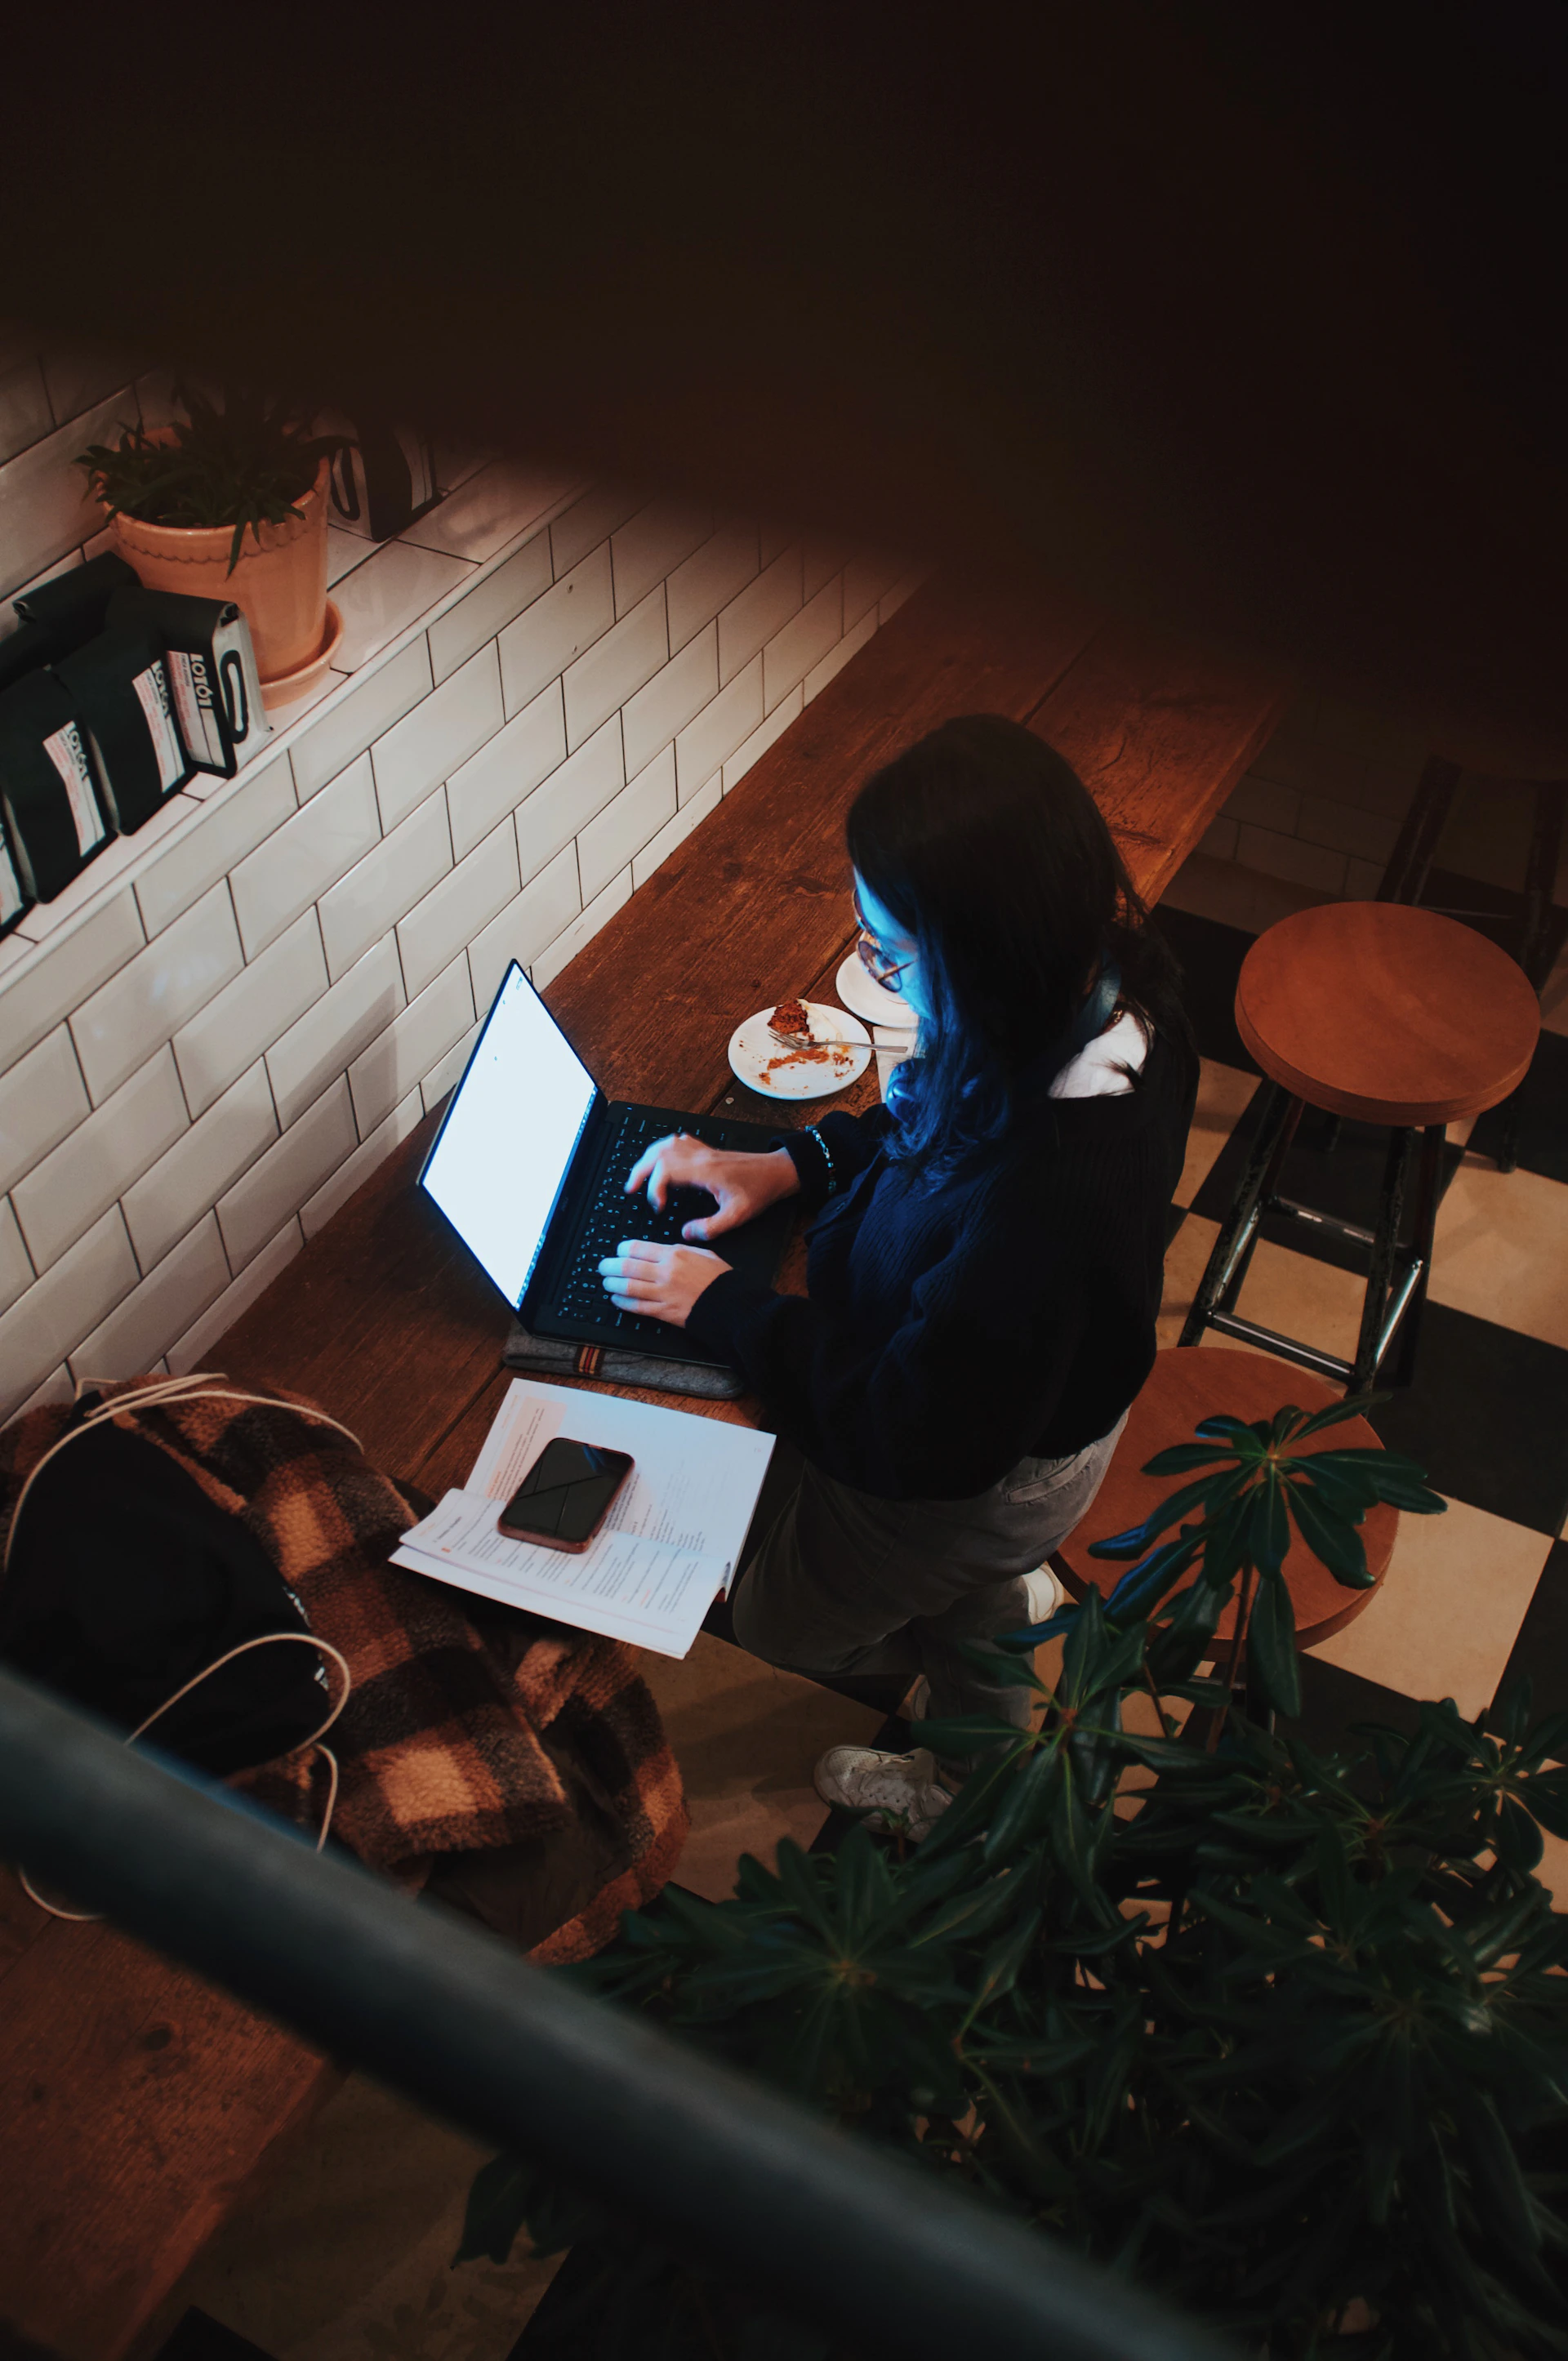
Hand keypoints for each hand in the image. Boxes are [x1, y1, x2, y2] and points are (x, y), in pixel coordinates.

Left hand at [597, 1240, 727, 1327]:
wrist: (730, 1304)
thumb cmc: (719, 1278)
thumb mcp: (702, 1253)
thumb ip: (679, 1250)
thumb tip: (659, 1249)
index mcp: (674, 1254)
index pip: (637, 1248)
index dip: (622, 1249)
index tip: (619, 1251)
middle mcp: (665, 1272)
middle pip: (627, 1267)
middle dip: (610, 1266)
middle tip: (603, 1267)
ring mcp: (663, 1293)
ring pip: (627, 1287)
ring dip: (612, 1284)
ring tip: (606, 1282)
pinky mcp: (664, 1312)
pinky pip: (637, 1306)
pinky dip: (623, 1302)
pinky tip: (616, 1299)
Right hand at [623, 1134, 798, 1240]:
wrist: (777, 1171)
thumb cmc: (759, 1190)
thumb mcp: (737, 1216)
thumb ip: (711, 1228)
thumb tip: (686, 1233)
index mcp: (704, 1170)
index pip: (665, 1170)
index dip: (655, 1188)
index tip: (659, 1206)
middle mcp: (699, 1156)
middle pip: (658, 1153)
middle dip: (640, 1170)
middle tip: (630, 1189)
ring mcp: (702, 1150)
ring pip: (665, 1144)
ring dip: (648, 1158)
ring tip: (638, 1176)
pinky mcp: (706, 1150)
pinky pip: (677, 1141)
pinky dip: (662, 1149)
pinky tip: (660, 1159)